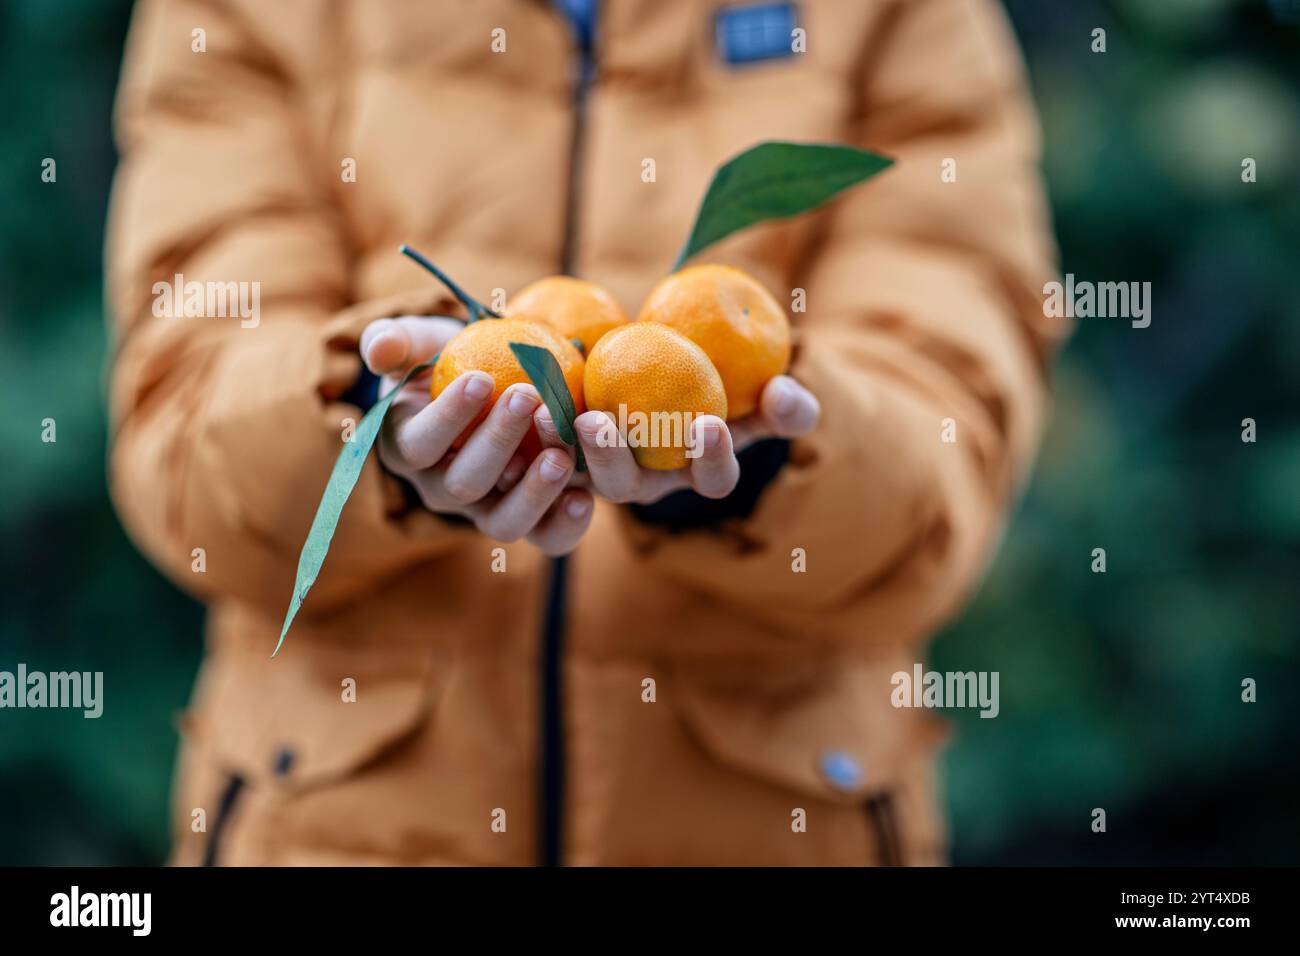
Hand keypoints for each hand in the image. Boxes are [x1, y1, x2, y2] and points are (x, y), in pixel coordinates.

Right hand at [360, 315, 594, 554]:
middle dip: (497, 441)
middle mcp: (443, 489)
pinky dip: (566, 525)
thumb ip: (395, 340)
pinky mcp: (531, 521)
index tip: (480, 379)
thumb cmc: (452, 359)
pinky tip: (585, 497)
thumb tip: (380, 351)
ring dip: (533, 492)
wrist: (499, 384)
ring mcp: (487, 511)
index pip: (418, 443)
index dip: (447, 417)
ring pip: (503, 521)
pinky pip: (545, 537)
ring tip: (560, 456)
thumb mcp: (422, 342)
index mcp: (409, 448)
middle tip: (529, 397)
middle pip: (464, 483)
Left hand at [533, 374, 819, 504]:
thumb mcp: (757, 395)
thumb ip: (783, 403)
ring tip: (540, 409)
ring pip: (570, 472)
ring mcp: (593, 472)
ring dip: (553, 443)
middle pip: (623, 486)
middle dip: (611, 458)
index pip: (709, 480)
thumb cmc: (719, 385)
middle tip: (599, 421)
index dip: (710, 459)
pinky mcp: (553, 453)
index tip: (710, 424)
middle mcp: (640, 483)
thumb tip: (787, 394)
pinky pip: (532, 448)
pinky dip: (519, 429)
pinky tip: (506, 398)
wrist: (654, 371)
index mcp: (693, 472)